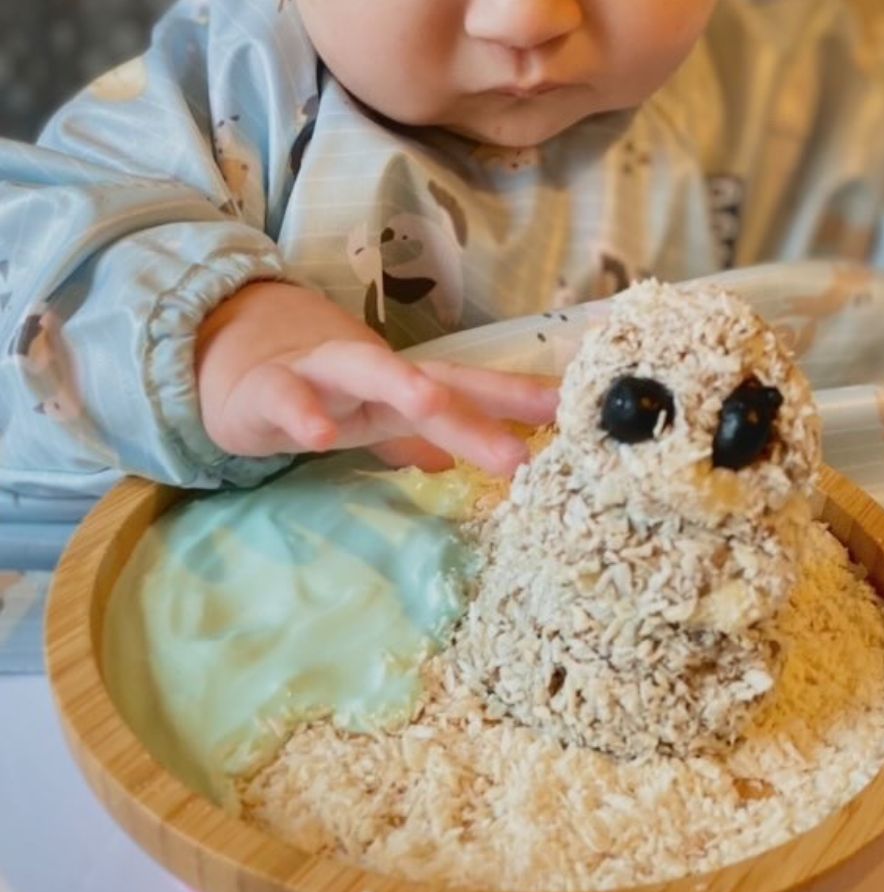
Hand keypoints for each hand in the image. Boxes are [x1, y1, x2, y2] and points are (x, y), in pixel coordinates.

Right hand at [195, 281, 558, 475]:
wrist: (231, 360)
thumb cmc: (319, 392)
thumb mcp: (379, 419)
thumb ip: (423, 437)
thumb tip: (464, 460)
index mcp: (406, 389)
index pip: (473, 390)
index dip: (520, 401)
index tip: (574, 414)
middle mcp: (375, 374)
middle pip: (435, 384)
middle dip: (480, 411)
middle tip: (522, 450)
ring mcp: (321, 375)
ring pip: (363, 369)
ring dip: (397, 381)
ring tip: (430, 402)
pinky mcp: (267, 390)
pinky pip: (286, 399)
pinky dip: (303, 413)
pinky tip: (322, 434)